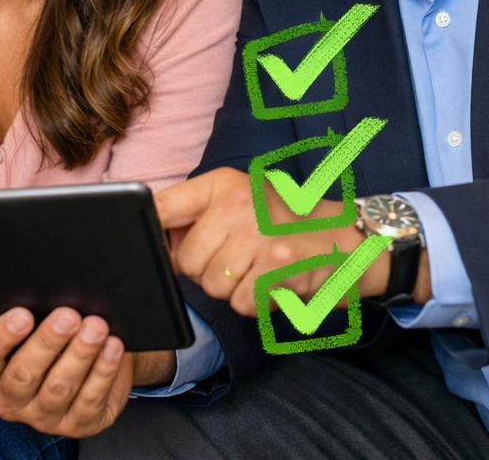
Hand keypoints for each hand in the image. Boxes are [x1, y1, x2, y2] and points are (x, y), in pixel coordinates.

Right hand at [0, 307, 131, 437]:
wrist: (83, 366)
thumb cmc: (46, 341)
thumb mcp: (28, 332)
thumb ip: (26, 320)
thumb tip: (41, 295)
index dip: (1, 337)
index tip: (23, 315)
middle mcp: (11, 402)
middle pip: (24, 374)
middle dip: (48, 342)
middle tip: (68, 316)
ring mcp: (44, 417)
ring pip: (59, 388)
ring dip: (80, 355)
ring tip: (96, 328)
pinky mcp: (78, 426)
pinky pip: (90, 401)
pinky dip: (103, 372)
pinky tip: (112, 348)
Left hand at [155, 168, 396, 316]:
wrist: (343, 238)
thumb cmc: (283, 220)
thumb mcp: (240, 196)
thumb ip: (196, 211)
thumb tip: (158, 240)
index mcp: (224, 184)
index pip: (163, 206)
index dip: (150, 231)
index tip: (145, 245)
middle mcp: (238, 206)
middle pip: (187, 262)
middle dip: (205, 271)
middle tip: (234, 260)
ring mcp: (259, 239)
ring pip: (213, 287)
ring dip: (233, 289)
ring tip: (257, 270)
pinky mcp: (277, 270)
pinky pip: (242, 303)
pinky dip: (255, 302)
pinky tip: (272, 283)